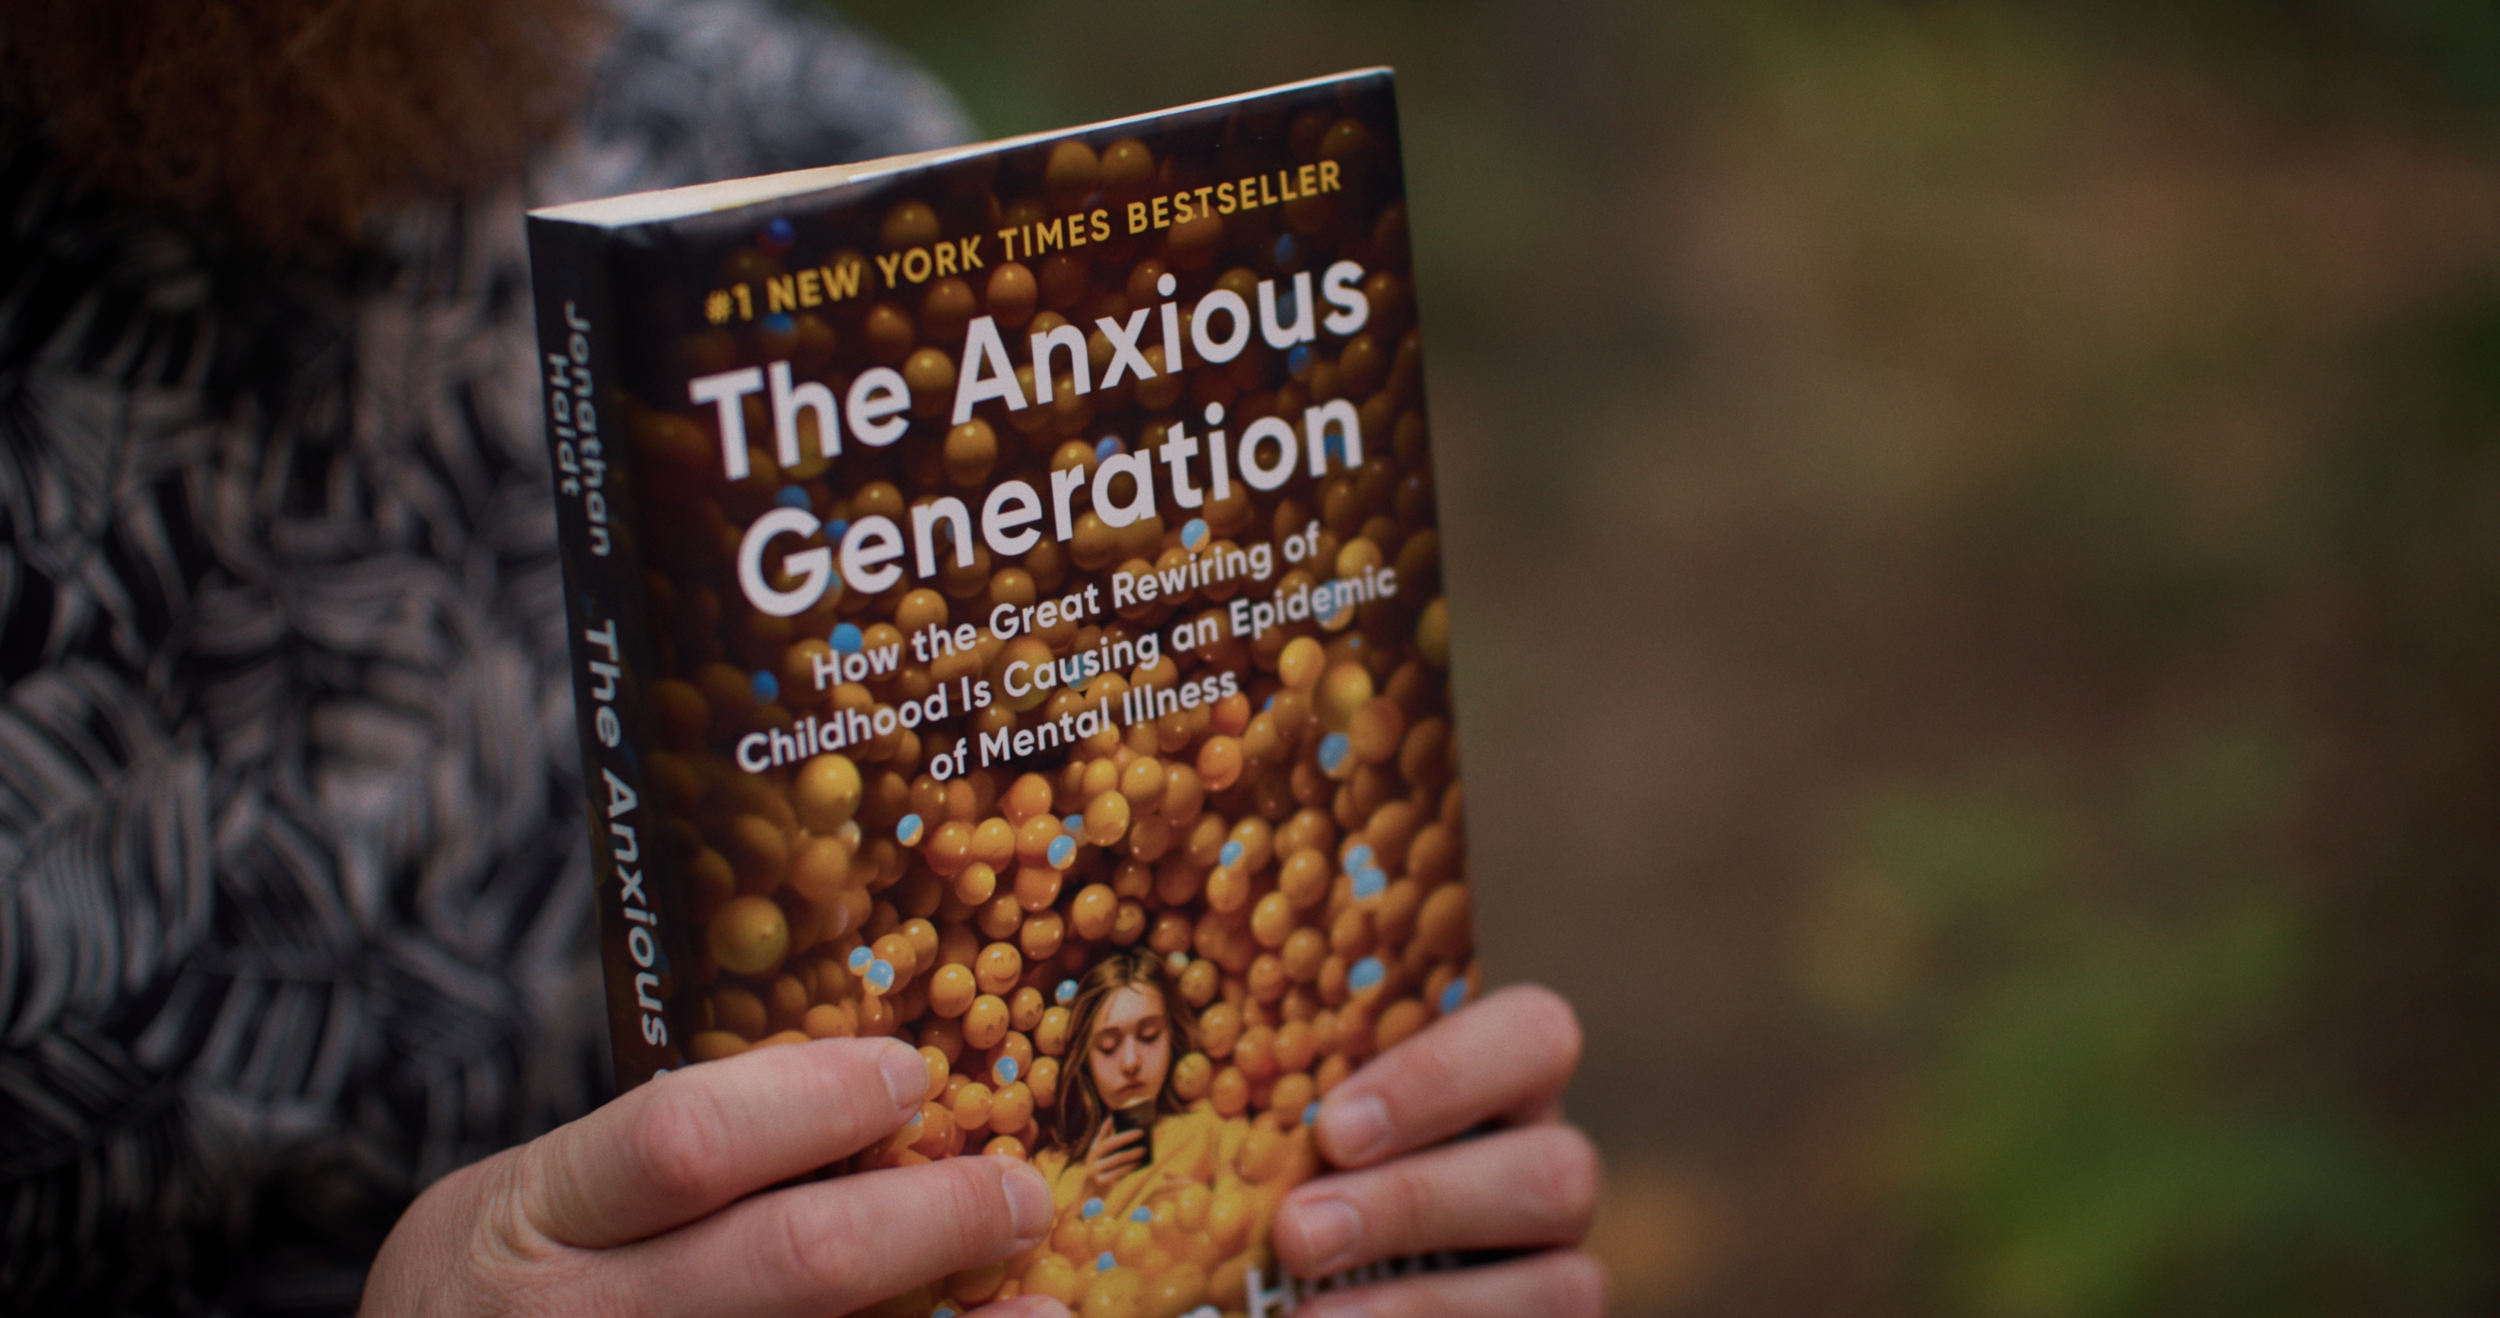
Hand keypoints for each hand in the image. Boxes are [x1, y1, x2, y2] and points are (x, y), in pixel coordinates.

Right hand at [360, 1037, 1067, 1317]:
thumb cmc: (500, 1292)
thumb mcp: (536, 1201)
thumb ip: (664, 1159)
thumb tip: (869, 1091)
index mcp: (535, 1218)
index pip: (688, 1142)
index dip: (818, 1101)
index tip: (910, 1074)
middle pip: (792, 1263)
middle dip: (930, 1218)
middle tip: (1017, 1193)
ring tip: (1041, 1302)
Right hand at [1084, 1115, 1148, 1192]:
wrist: (1088, 1198)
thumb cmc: (1101, 1175)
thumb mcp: (1103, 1160)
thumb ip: (1114, 1148)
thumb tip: (1132, 1136)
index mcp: (1094, 1149)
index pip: (1102, 1133)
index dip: (1109, 1123)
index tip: (1119, 1113)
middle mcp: (1092, 1158)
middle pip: (1110, 1144)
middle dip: (1126, 1137)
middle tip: (1141, 1132)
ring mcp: (1094, 1170)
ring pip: (1115, 1159)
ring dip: (1131, 1153)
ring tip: (1144, 1149)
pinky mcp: (1099, 1182)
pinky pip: (1117, 1173)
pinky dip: (1129, 1167)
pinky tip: (1139, 1163)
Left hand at [1271, 985, 1605, 1317]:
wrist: (1301, 1265)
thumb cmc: (1281, 1161)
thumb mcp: (1275, 1106)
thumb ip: (1262, 1069)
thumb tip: (1144, 1002)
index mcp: (1488, 1071)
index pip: (1531, 1035)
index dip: (1442, 1079)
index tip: (1332, 1126)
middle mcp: (1541, 1150)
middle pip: (1555, 1163)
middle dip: (1418, 1205)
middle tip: (1297, 1232)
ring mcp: (1560, 1248)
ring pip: (1565, 1271)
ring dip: (1425, 1295)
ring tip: (1310, 1311)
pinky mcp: (1561, 1308)